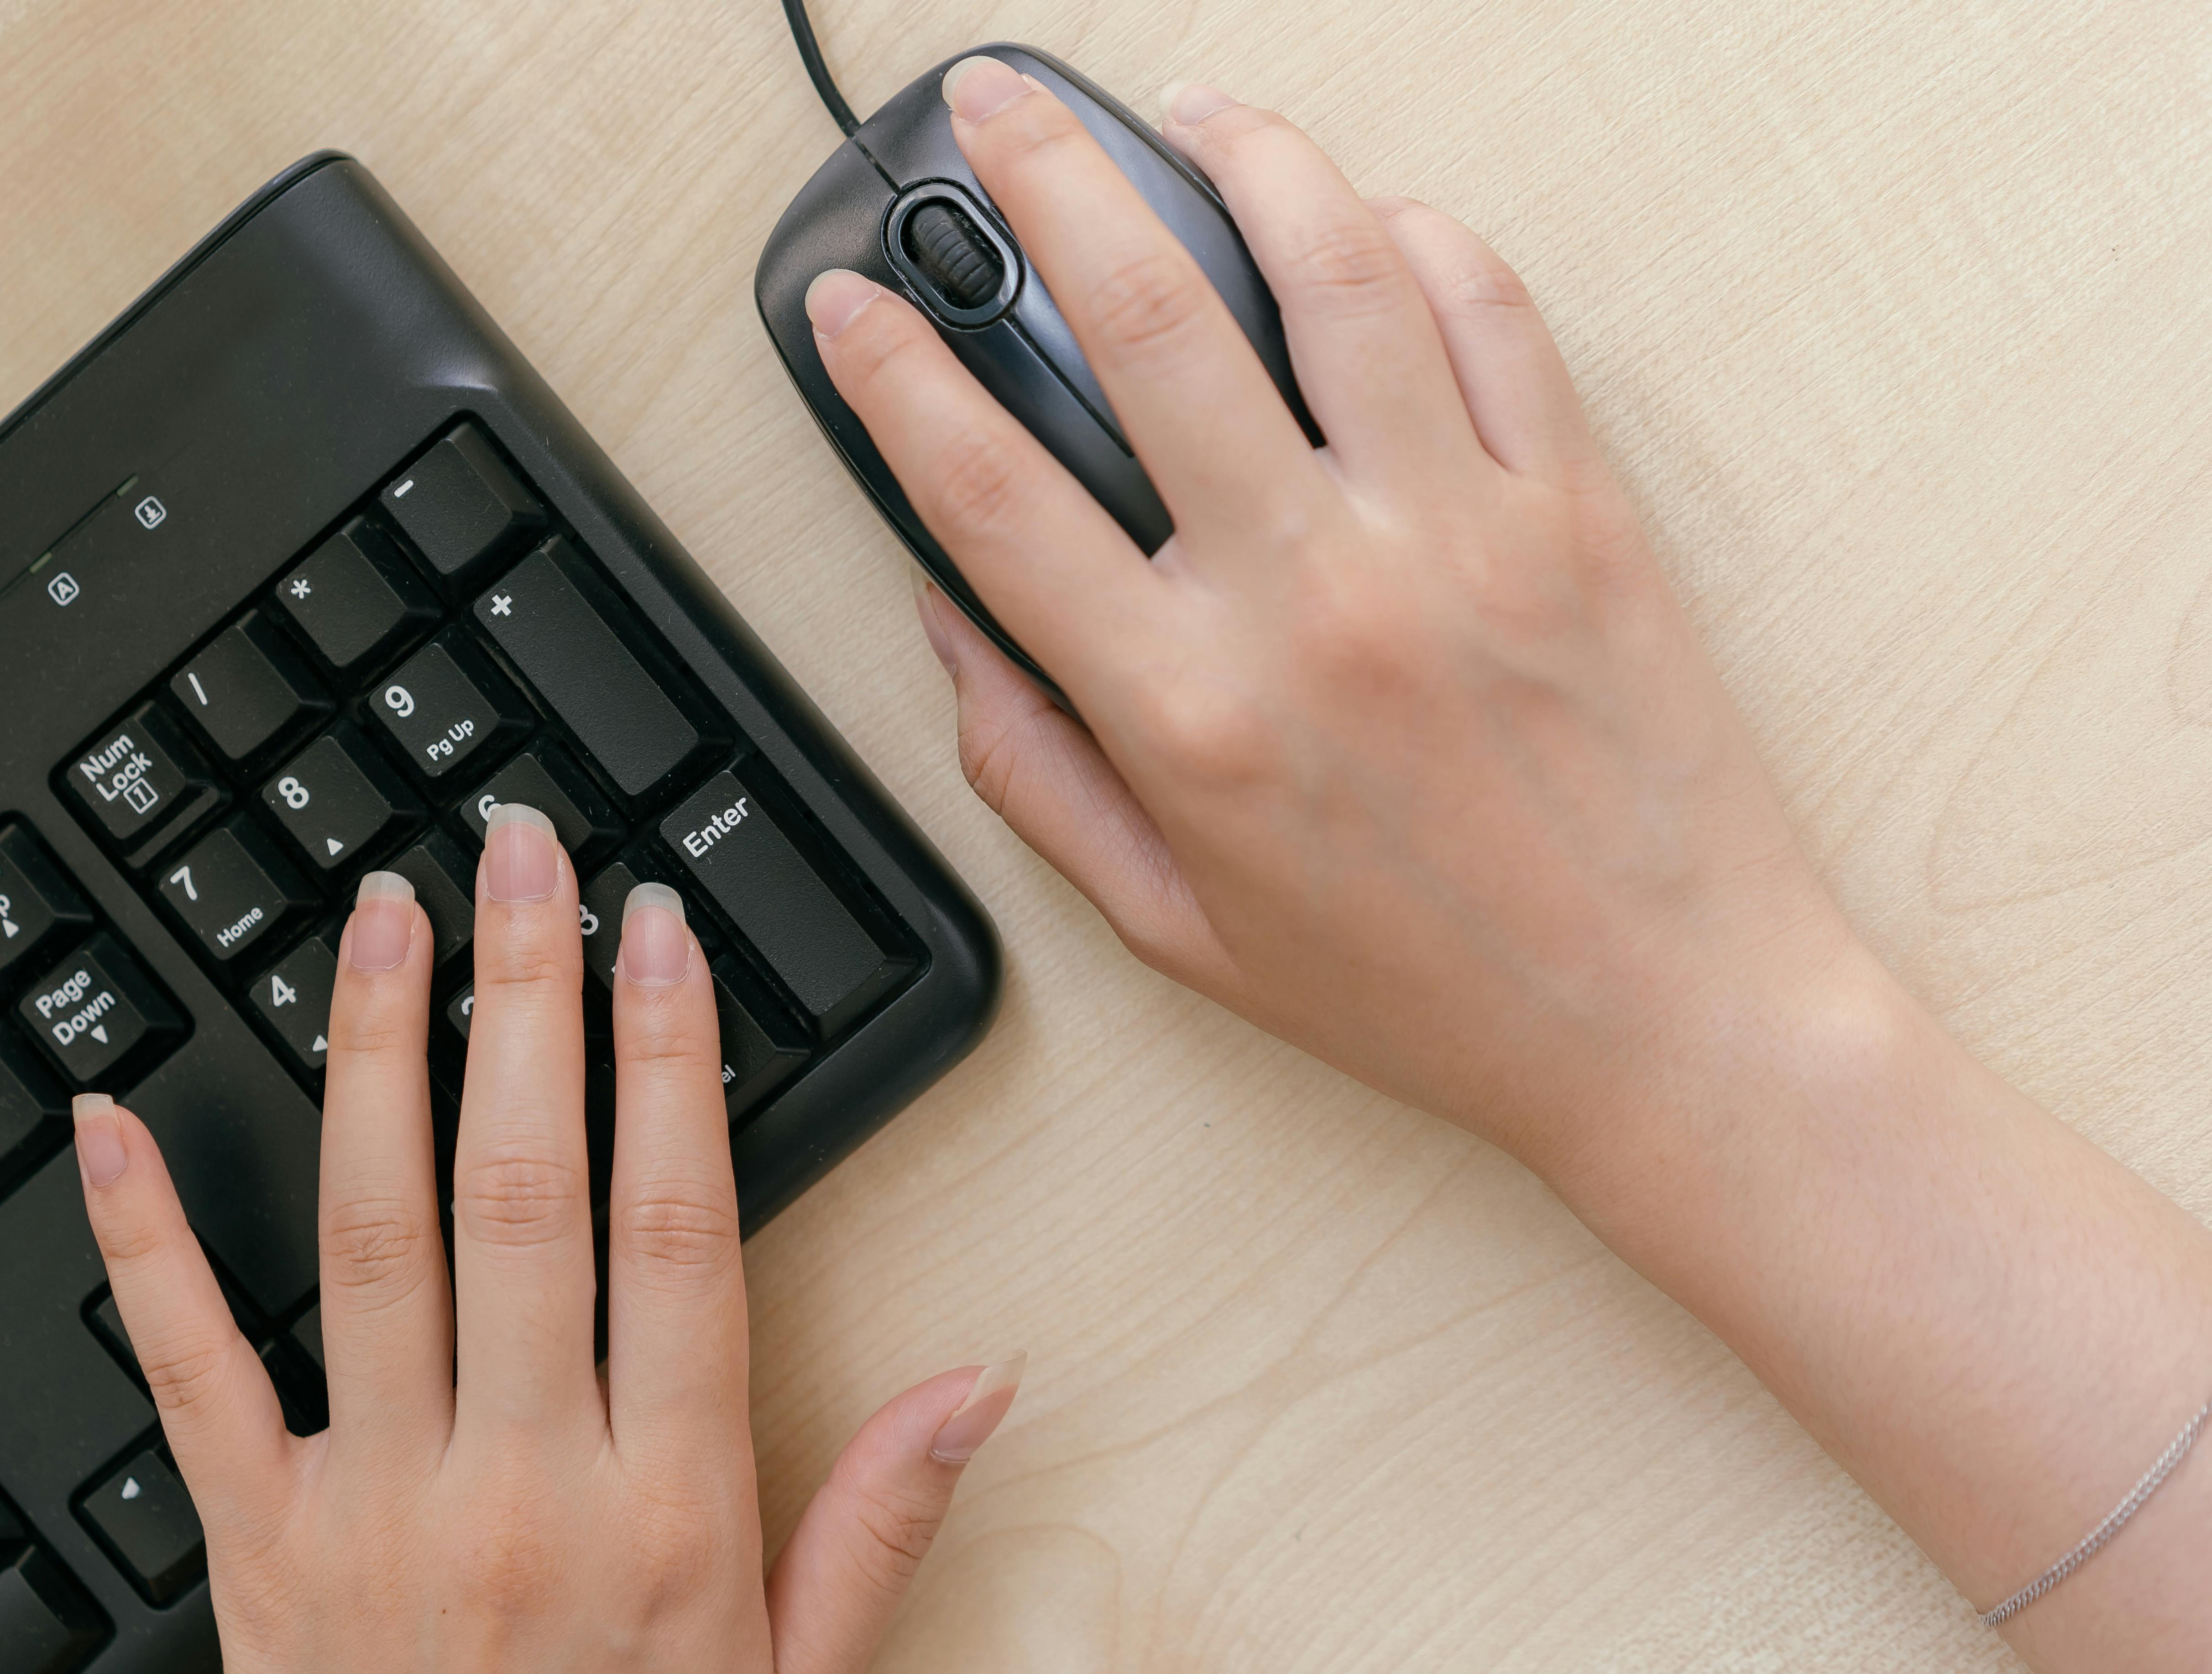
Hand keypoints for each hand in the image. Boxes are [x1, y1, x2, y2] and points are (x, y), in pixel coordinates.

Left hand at [73, 807, 1021, 1671]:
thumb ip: (878, 1524)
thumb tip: (979, 1383)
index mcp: (664, 1507)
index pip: (675, 1228)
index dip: (671, 1062)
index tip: (660, 937)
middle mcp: (518, 1485)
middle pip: (524, 1192)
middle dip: (528, 1002)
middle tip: (522, 861)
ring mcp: (376, 1508)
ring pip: (372, 1238)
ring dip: (377, 1060)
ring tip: (381, 924)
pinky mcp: (256, 1550)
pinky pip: (187, 1374)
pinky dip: (144, 1242)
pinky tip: (114, 1124)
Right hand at [805, 61, 1861, 1176]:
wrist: (1665, 1022)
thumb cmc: (1424, 989)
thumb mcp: (1174, 925)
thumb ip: (1036, 774)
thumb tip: (954, 625)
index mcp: (1192, 713)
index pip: (991, 496)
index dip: (891, 378)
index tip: (849, 309)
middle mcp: (1314, 598)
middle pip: (1142, 322)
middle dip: (1041, 180)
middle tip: (995, 107)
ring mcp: (1455, 535)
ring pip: (1330, 268)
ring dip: (1242, 154)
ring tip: (1189, 113)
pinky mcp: (1577, 509)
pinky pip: (1490, 314)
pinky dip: (1418, 237)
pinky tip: (1365, 216)